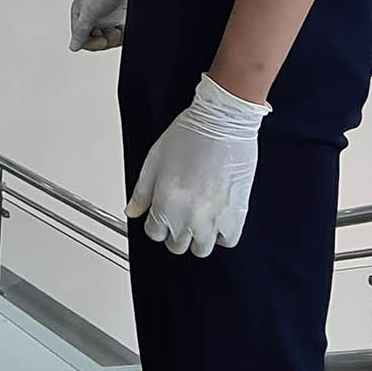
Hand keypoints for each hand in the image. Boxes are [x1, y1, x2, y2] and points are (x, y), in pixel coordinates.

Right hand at [68, 0, 133, 51]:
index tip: (100, 40)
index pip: (82, 39)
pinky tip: (121, 28)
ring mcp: (106, 19)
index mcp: (80, 16)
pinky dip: (121, 34)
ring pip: (108, 40)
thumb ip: (80, 32)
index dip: (91, 43)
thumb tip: (73, 46)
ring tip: (116, 29)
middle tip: (109, 33)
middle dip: (104, 40)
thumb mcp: (88, 13)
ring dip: (114, 38)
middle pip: (96, 41)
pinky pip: (119, 35)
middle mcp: (92, 19)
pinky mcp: (118, 19)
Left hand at [125, 74, 268, 257]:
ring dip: (198, 238)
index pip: (154, 234)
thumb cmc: (190, 134)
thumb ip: (142, 191)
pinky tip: (217, 220)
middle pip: (177, 246)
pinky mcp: (237, 213)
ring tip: (199, 220)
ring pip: (202, 249)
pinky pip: (229, 240)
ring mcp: (215, 217)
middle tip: (180, 214)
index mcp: (166, 202)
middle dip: (175, 233)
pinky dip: (222, 234)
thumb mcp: (154, 160)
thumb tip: (133, 211)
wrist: (223, 121)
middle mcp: (189, 215)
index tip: (161, 215)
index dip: (156, 224)